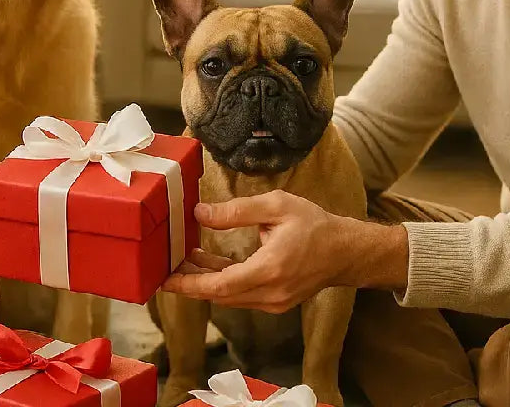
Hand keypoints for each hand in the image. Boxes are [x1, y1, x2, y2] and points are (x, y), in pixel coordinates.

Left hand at [162, 190, 408, 312]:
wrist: (346, 251)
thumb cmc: (314, 225)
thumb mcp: (277, 206)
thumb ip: (237, 210)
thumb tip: (200, 213)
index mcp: (270, 269)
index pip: (221, 285)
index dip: (190, 284)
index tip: (166, 279)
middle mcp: (270, 293)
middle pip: (220, 295)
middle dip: (190, 282)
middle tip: (164, 267)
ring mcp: (274, 303)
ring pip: (229, 296)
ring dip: (205, 281)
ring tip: (182, 260)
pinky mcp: (275, 303)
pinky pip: (241, 295)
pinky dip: (222, 282)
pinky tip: (207, 264)